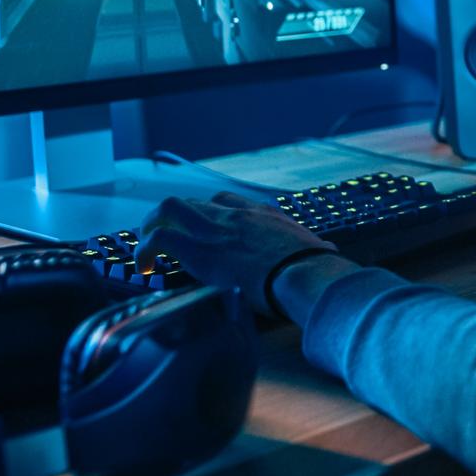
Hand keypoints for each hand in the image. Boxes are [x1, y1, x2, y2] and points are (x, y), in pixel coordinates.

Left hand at [135, 191, 335, 294]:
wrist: (303, 273)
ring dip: (152, 225)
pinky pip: (159, 240)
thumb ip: (316, 250)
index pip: (229, 202)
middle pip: (195, 202)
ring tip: (147, 246)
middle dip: (174, 217)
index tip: (204, 232)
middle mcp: (236, 215)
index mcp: (263, 216)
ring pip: (169, 209)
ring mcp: (215, 229)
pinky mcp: (199, 250)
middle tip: (165, 236)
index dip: (210, 214)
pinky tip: (145, 267)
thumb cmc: (314, 268)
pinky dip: (145, 250)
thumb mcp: (317, 251)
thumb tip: (330, 254)